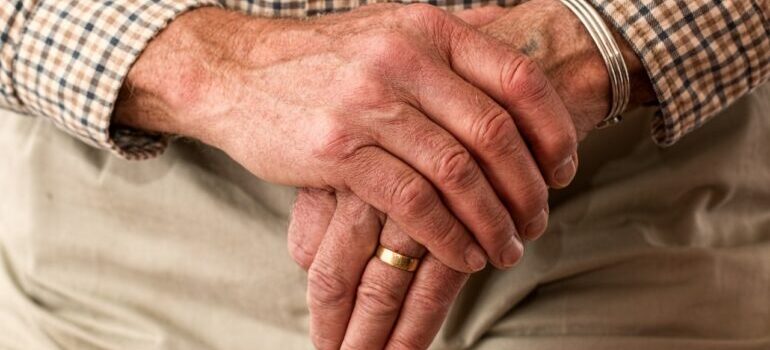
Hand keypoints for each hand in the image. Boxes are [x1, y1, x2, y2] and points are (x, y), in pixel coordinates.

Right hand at [288, 2, 656, 348]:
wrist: (236, 72)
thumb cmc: (322, 60)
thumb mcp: (389, 28)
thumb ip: (449, 37)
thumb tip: (511, 30)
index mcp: (427, 28)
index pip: (517, 77)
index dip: (553, 129)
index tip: (564, 169)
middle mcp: (403, 58)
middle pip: (493, 131)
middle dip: (527, 187)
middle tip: (536, 221)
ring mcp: (369, 102)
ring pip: (456, 172)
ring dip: (491, 220)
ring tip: (505, 248)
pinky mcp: (338, 150)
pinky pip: (412, 201)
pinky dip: (447, 235)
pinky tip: (463, 254)